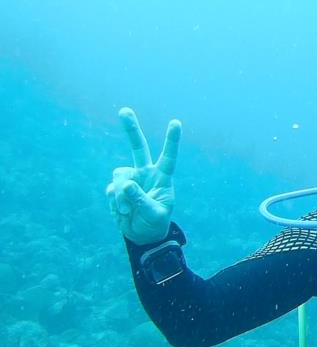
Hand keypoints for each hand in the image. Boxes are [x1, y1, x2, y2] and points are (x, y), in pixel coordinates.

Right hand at [105, 107, 181, 244]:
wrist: (142, 234)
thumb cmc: (155, 222)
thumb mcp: (154, 214)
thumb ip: (141, 200)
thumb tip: (126, 184)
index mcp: (162, 177)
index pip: (168, 157)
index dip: (172, 140)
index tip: (176, 122)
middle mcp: (145, 173)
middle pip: (138, 148)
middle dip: (130, 130)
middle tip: (124, 111)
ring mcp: (129, 179)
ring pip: (119, 176)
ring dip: (120, 195)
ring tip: (128, 211)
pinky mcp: (116, 188)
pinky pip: (111, 191)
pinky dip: (115, 203)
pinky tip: (123, 212)